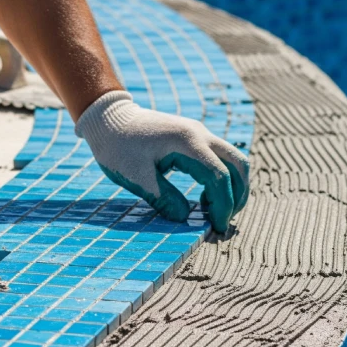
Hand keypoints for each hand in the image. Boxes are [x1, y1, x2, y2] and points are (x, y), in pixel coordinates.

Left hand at [76, 91, 249, 232]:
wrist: (109, 118)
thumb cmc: (118, 147)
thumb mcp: (137, 177)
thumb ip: (164, 198)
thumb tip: (186, 218)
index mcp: (187, 143)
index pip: (219, 177)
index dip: (222, 205)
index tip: (216, 227)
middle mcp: (200, 134)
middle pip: (238, 165)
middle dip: (237, 196)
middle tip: (224, 222)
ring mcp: (199, 134)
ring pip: (232, 160)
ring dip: (233, 187)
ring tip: (217, 212)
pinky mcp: (194, 138)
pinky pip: (219, 159)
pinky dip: (222, 179)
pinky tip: (205, 199)